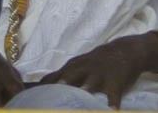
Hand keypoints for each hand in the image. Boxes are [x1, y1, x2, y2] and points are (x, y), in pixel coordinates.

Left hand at [43, 34, 157, 106]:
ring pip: (89, 86)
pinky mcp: (115, 83)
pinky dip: (111, 106)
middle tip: (48, 105)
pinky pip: (113, 97)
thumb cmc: (97, 62)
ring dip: (83, 95)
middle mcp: (83, 71)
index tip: (29, 106)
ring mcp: (100, 76)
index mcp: (72, 68)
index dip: (39, 92)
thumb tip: (34, 88)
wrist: (128, 50)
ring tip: (79, 107)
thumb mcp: (77, 65)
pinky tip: (110, 112)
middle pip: (67, 80)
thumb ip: (58, 77)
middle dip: (57, 91)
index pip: (51, 80)